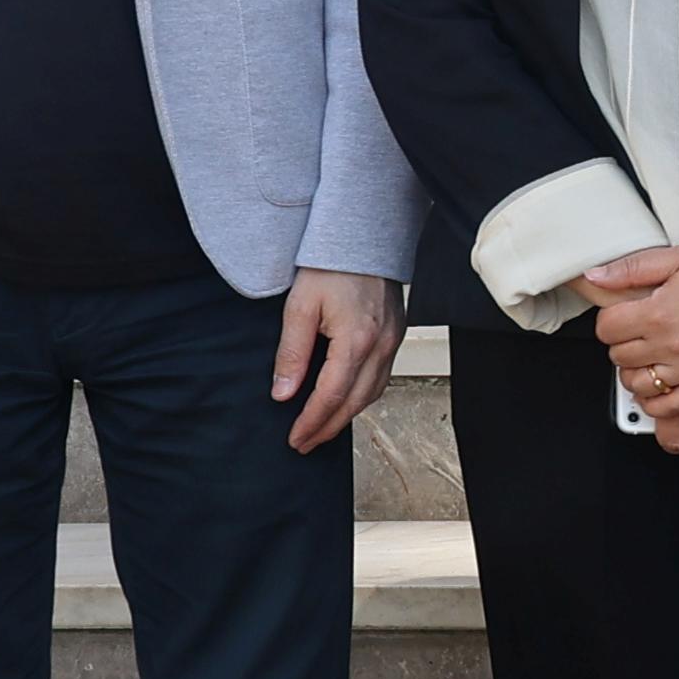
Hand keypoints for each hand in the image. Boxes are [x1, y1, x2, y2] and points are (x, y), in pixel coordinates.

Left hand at [271, 267, 405, 452]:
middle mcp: (381, 345)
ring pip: (374, 392)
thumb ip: (292, 354)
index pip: (331, 396)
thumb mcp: (299, 308)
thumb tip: (283, 393)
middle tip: (305, 443)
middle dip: (329, 427)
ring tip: (323, 427)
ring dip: (347, 414)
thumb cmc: (331, 266)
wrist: (363, 236)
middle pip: (356, 401)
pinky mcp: (396, 333)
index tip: (294, 438)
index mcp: (356, 341)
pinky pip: (382, 376)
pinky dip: (363, 395)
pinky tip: (346, 399)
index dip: (311, 422)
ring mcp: (393, 340)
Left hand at [587, 224, 678, 411]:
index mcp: (658, 312)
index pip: (605, 329)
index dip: (610, 320)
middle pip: (619, 357)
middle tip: (640, 332)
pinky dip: (658, 403)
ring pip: (638, 384)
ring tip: (650, 357)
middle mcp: (671, 344)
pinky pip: (671, 408)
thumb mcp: (678, 257)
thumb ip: (631, 268)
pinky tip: (660, 386)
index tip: (623, 316)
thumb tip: (595, 276)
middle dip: (623, 343)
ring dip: (637, 372)